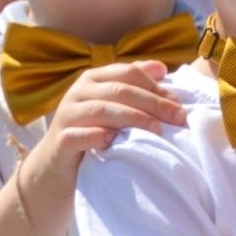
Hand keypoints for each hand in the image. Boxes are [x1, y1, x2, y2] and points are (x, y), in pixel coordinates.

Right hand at [27, 60, 185, 198]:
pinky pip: (78, 135)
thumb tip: (162, 69)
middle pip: (119, 90)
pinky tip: (114, 141)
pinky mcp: (60, 141)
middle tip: (177, 118)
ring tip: (156, 131)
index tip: (178, 104)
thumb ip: (134, 86)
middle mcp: (78, 92)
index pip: (128, 73)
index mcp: (93, 79)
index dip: (155, 86)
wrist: (57, 166)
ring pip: (101, 109)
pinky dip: (96, 136)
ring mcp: (66, 115)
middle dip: (152, 102)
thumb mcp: (113, 107)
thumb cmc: (92, 133)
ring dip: (132, 118)